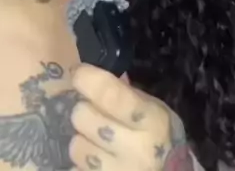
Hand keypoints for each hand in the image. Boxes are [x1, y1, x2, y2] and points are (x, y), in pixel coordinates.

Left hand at [70, 64, 194, 170]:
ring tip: (95, 141)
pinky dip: (81, 163)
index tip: (78, 73)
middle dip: (84, 111)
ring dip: (82, 140)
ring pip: (77, 147)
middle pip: (84, 118)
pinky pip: (75, 169)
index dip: (89, 80)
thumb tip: (93, 76)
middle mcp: (135, 149)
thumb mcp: (153, 108)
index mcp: (150, 120)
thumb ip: (125, 93)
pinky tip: (96, 159)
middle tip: (93, 113)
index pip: (112, 96)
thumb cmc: (159, 135)